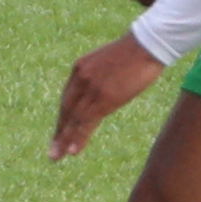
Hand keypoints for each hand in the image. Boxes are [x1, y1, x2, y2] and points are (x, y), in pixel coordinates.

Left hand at [50, 31, 165, 162]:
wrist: (146, 44)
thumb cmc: (135, 52)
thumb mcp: (109, 62)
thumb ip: (100, 76)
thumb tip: (104, 89)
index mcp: (80, 68)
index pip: (67, 98)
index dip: (64, 117)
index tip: (60, 130)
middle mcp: (80, 78)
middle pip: (66, 110)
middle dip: (59, 131)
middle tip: (53, 150)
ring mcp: (91, 89)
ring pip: (73, 119)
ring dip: (64, 140)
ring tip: (57, 156)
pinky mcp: (103, 98)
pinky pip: (86, 122)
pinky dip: (78, 138)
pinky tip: (72, 151)